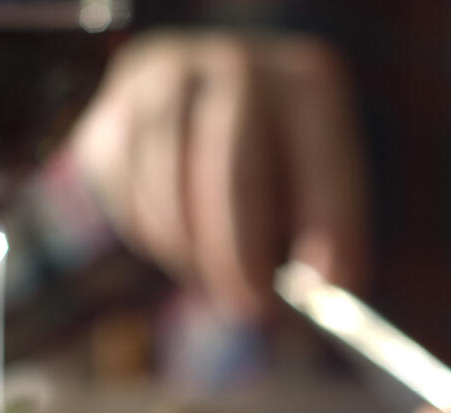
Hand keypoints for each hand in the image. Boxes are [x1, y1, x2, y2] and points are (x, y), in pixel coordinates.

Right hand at [70, 31, 369, 316]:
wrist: (203, 102)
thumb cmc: (277, 165)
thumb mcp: (319, 190)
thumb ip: (333, 239)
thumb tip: (326, 287)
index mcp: (308, 86)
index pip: (320, 161)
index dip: (319, 230)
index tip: (314, 289)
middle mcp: (240, 69)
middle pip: (234, 168)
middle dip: (239, 251)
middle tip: (246, 306)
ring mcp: (170, 80)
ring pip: (167, 183)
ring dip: (188, 247)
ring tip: (209, 275)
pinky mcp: (117, 106)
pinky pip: (126, 186)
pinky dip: (150, 231)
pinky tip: (175, 240)